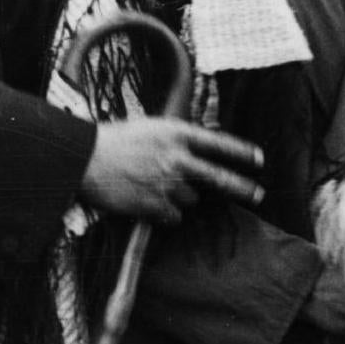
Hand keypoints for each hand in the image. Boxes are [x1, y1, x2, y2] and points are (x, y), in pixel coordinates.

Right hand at [81, 119, 264, 222]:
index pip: (218, 143)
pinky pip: (173, 216)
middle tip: (260, 195)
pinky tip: (147, 201)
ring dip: (180, 196)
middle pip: (219, 178)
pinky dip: (165, 213)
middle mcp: (177, 158)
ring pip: (191, 199)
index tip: (260, 160)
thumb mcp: (149, 127)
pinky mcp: (156, 204)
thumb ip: (175, 138)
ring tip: (153, 186)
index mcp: (176, 133)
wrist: (84, 159)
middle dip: (243, 188)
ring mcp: (168, 183)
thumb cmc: (113, 140)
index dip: (242, 152)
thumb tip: (197, 151)